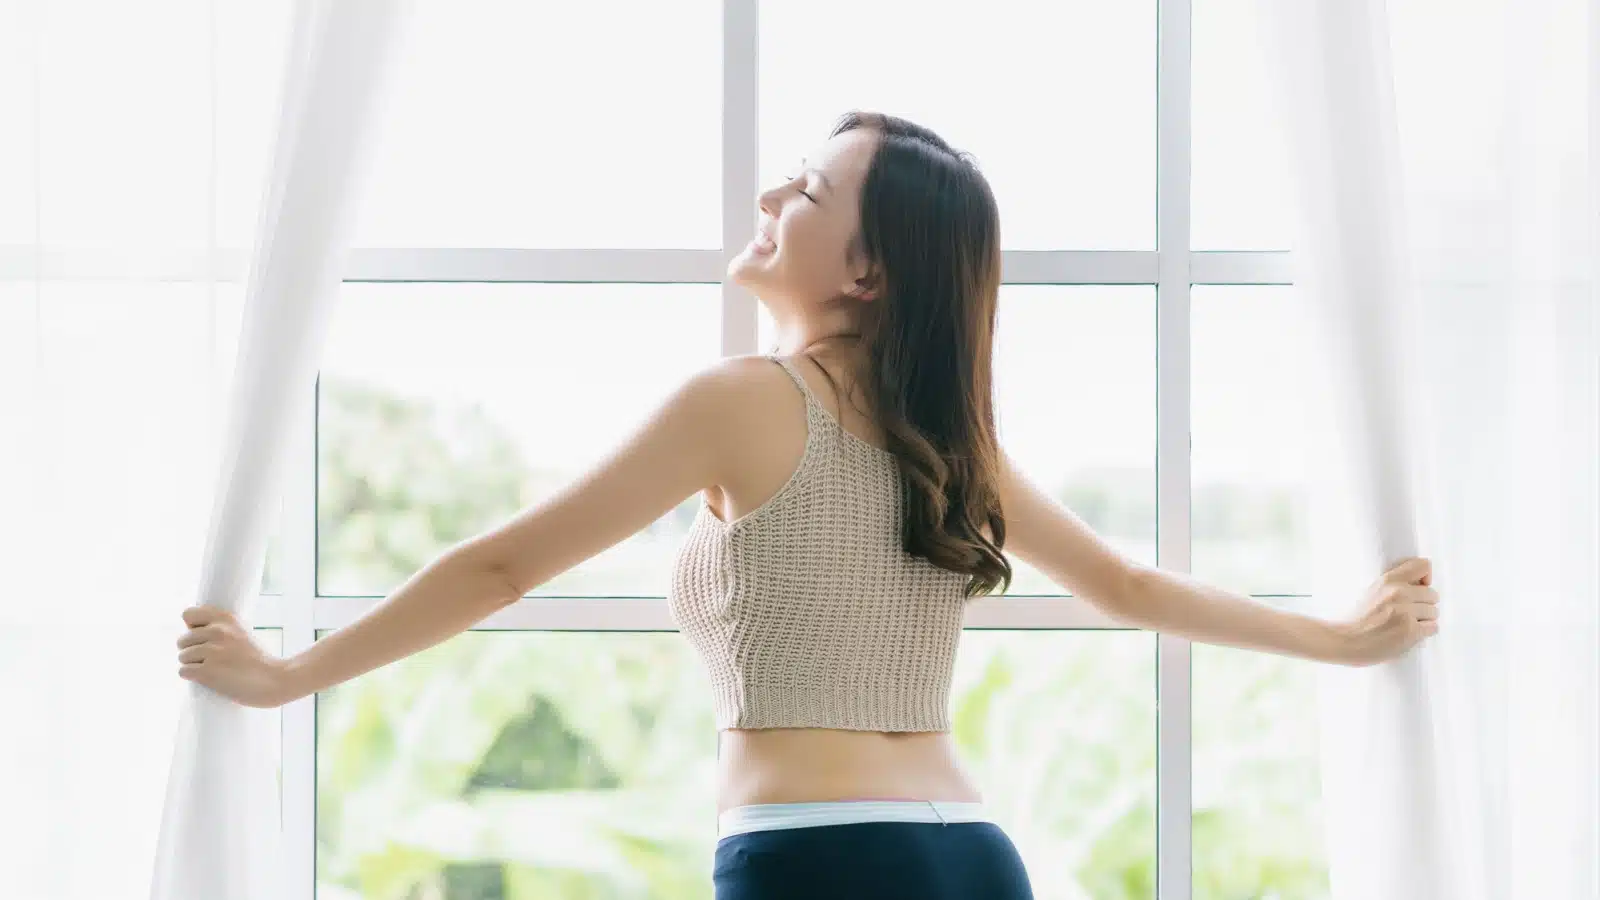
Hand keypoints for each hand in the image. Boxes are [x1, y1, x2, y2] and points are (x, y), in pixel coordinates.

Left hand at [177, 605, 292, 707]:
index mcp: (226, 618)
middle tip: (210, 660)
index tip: (203, 638)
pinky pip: (183, 671)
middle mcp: (218, 631)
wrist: (275, 680)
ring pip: (182, 657)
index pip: (188, 614)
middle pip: (182, 640)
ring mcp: (213, 651)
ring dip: (192, 666)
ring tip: (213, 670)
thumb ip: (219, 629)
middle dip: (192, 651)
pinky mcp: (208, 671)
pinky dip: (192, 677)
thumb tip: (190, 631)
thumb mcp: (241, 633)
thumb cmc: (257, 661)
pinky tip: (207, 679)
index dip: (193, 628)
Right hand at [1339, 556, 1440, 665]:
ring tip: (1405, 625)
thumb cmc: (1358, 619)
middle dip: (1424, 605)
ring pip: (1434, 612)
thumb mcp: (1372, 590)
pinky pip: (1433, 628)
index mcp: (1388, 579)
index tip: (1419, 588)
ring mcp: (1405, 612)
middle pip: (1433, 594)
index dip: (1425, 578)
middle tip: (1408, 613)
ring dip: (1424, 620)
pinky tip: (1409, 635)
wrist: (1344, 641)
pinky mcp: (1410, 631)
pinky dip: (1424, 633)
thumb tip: (1423, 583)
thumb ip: (1394, 584)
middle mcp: (1398, 592)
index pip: (1424, 565)